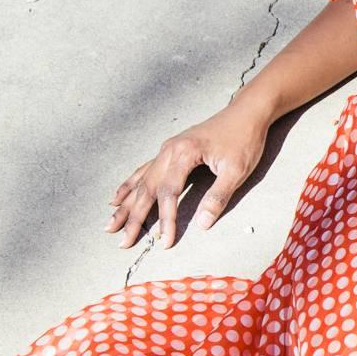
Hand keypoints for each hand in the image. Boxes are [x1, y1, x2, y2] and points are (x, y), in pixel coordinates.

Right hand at [106, 96, 271, 249]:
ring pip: (141, 181)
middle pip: (147, 189)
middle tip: (123, 242)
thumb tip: (202, 225)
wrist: (246, 112)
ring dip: (125, 205)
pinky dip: (129, 186)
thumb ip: (218, 197)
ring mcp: (167, 149)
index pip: (169, 193)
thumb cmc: (244, 140)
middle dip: (134, 218)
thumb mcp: (237, 170)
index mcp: (184, 154)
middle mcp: (169, 150)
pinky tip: (117, 197)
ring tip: (110, 224)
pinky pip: (144, 170)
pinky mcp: (170, 150)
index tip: (165, 242)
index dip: (166, 220)